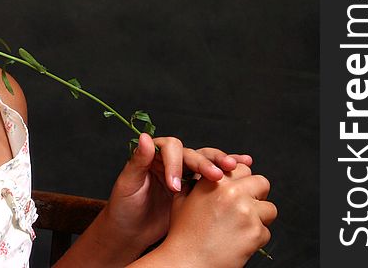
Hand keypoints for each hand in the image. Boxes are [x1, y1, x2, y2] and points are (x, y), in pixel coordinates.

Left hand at [101, 133, 253, 252]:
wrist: (131, 231)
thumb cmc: (124, 207)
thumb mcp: (127, 184)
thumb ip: (137, 162)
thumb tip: (144, 137)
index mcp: (153, 156)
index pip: (170, 148)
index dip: (175, 163)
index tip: (175, 185)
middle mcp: (170, 161)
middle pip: (192, 153)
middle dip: (205, 162)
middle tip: (216, 175)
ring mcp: (185, 174)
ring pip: (205, 161)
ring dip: (221, 163)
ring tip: (236, 166)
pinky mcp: (195, 189)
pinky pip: (213, 176)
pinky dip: (229, 171)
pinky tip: (244, 166)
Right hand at [161, 161, 276, 266]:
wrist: (189, 261)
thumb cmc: (183, 233)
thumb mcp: (183, 200)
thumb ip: (197, 184)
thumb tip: (208, 176)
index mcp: (214, 181)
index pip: (241, 167)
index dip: (241, 179)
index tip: (240, 189)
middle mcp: (233, 193)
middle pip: (262, 182)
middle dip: (257, 194)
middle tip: (247, 207)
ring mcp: (247, 212)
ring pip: (270, 208)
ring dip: (261, 217)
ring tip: (243, 226)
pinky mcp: (256, 232)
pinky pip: (267, 230)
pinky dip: (257, 237)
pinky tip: (239, 241)